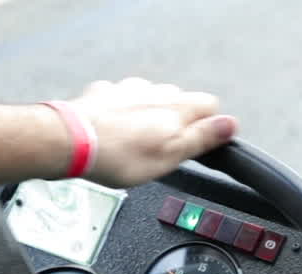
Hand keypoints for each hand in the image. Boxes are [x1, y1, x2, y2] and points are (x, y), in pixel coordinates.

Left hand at [69, 77, 237, 186]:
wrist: (70, 142)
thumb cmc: (118, 155)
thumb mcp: (170, 156)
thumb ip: (202, 138)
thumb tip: (230, 125)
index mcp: (177, 107)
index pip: (210, 106)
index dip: (207, 127)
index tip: (197, 145)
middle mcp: (155, 91)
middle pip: (179, 102)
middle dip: (175, 123)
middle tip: (162, 151)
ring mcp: (127, 90)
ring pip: (150, 99)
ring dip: (148, 117)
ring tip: (134, 145)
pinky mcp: (103, 94)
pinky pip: (121, 100)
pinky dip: (122, 114)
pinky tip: (113, 132)